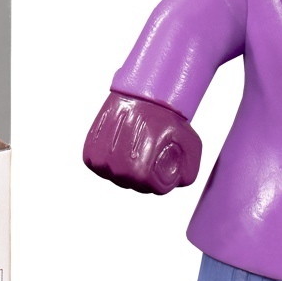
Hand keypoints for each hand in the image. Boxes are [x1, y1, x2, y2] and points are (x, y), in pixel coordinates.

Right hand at [84, 93, 201, 193]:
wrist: (143, 91)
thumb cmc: (166, 116)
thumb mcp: (191, 144)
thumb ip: (189, 172)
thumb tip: (178, 183)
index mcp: (138, 171)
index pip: (155, 189)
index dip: (165, 175)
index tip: (165, 157)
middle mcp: (116, 168)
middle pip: (135, 185)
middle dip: (147, 172)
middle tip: (151, 150)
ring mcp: (100, 160)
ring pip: (118, 177)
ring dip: (127, 166)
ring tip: (136, 146)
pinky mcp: (89, 151)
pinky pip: (100, 167)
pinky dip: (110, 160)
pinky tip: (121, 146)